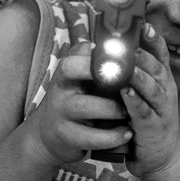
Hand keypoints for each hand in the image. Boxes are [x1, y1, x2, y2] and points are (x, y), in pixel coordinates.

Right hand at [30, 41, 132, 166]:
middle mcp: (60, 88)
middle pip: (72, 70)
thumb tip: (126, 43)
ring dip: (112, 109)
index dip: (98, 54)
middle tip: (127, 84)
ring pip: (84, 106)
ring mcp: (60, 112)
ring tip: (129, 112)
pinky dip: (112, 136)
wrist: (50, 134)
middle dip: (100, 74)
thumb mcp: (80, 79)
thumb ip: (97, 62)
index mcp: (67, 70)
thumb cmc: (76, 99)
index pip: (77, 53)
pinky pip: (90, 137)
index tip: (121, 58)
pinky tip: (127, 133)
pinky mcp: (67, 137)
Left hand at [121, 23, 179, 178]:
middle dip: (142, 53)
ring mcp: (162, 109)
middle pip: (156, 67)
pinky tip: (125, 92)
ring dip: (139, 74)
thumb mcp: (144, 93)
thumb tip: (113, 47)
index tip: (144, 24)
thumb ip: (133, 72)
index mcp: (162, 80)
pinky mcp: (154, 128)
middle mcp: (166, 91)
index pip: (160, 54)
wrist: (162, 158)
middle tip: (128, 41)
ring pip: (152, 87)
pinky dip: (134, 100)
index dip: (153, 39)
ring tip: (127, 63)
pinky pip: (144, 111)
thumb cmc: (146, 120)